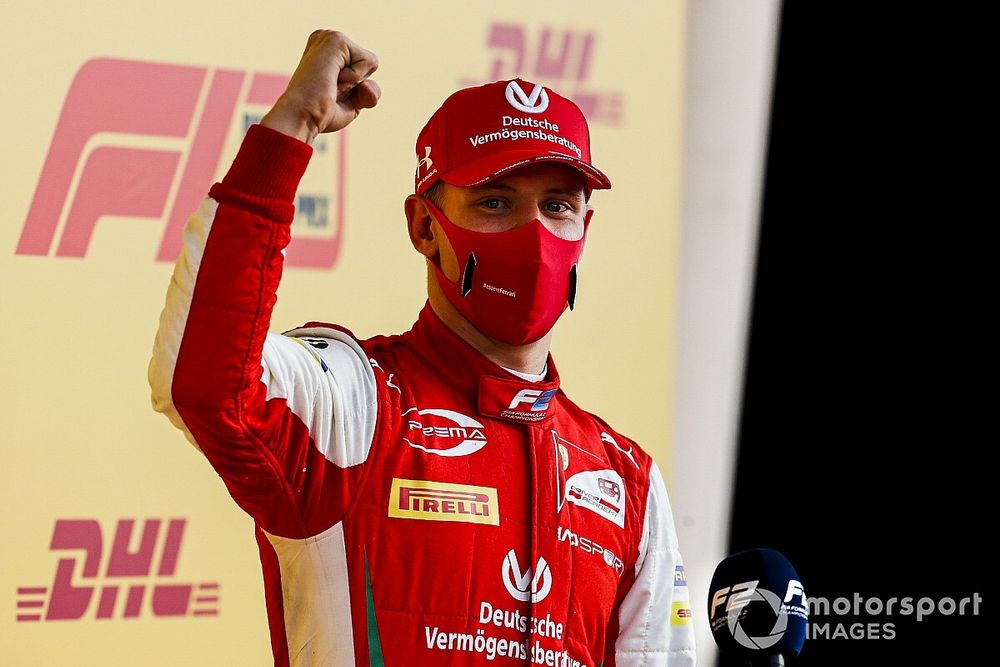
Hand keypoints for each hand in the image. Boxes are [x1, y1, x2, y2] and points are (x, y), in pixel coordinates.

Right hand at [262, 30, 379, 143]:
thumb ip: (367, 92)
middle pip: (370, 64)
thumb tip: (368, 85)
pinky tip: (331, 80)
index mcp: (326, 51)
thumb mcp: (351, 103)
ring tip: (329, 86)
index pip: (365, 68)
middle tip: (329, 91)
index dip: (355, 89)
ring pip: (370, 62)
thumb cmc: (318, 114)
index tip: (330, 93)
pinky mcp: (336, 39)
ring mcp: (330, 37)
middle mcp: (326, 39)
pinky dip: (355, 78)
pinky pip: (369, 61)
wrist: (301, 118)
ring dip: (354, 84)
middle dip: (356, 86)